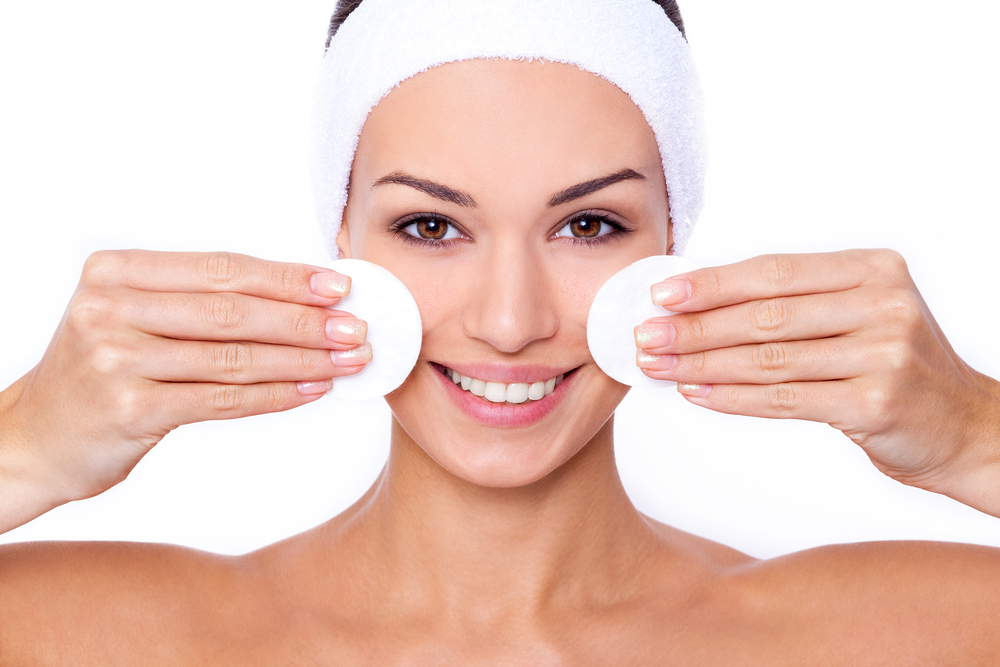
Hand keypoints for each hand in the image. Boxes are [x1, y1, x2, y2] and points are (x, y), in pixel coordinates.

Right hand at [0, 250, 371, 531]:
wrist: (35, 437)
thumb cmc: (102, 371)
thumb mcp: (131, 316)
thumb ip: (197, 300)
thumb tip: (300, 296)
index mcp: (117, 271)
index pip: (220, 269)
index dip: (285, 277)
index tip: (338, 285)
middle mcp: (111, 308)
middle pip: (232, 311)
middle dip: (305, 320)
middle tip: (356, 327)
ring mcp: (117, 359)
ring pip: (234, 357)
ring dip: (302, 360)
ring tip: (347, 360)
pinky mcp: (130, 409)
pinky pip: (222, 400)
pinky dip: (274, 395)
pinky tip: (312, 391)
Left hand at [634, 249, 999, 515]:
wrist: (963, 426)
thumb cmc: (893, 365)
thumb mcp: (859, 314)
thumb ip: (795, 303)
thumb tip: (699, 303)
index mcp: (872, 268)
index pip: (774, 271)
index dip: (712, 283)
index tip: (661, 293)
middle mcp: (882, 303)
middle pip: (765, 314)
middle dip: (695, 326)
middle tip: (646, 335)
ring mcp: (883, 353)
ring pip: (768, 358)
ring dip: (701, 363)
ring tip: (657, 365)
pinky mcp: (876, 402)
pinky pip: (784, 399)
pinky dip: (731, 397)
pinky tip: (695, 392)